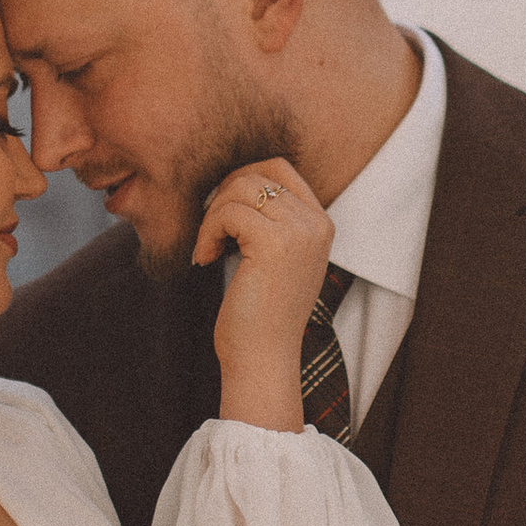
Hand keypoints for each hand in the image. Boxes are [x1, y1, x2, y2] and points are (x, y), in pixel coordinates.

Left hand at [193, 160, 335, 431]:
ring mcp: (300, 231)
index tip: (223, 217)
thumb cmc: (259, 313)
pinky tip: (205, 259)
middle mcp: (316, 223)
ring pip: (239, 188)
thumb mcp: (273, 257)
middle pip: (256, 173)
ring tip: (209, 250)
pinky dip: (207, 233)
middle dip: (222, 198)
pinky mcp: (275, 242)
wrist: (263, 358)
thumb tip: (229, 177)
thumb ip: (267, 218)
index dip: (241, 180)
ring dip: (212, 216)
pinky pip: (227, 212)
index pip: (278, 167)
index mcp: (320, 223)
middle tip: (212, 234)